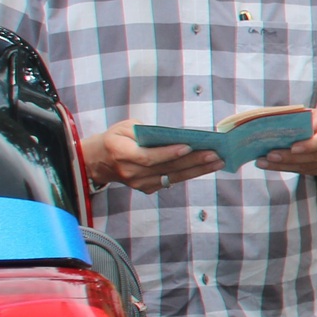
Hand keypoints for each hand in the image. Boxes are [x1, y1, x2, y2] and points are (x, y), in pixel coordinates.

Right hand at [85, 123, 219, 192]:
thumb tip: (175, 136)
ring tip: (218, 161)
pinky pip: (171, 180)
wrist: (97, 161)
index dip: (168, 153)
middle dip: (193, 161)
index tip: (189, 147)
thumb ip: (147, 132)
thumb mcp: (124, 127)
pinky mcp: (146, 188)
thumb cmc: (115, 138)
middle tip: (216, 154)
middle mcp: (130, 172)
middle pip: (166, 168)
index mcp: (121, 153)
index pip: (148, 157)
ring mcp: (138, 183)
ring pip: (173, 177)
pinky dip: (190, 174)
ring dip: (198, 170)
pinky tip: (207, 167)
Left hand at [259, 109, 316, 177]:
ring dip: (284, 165)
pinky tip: (271, 165)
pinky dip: (287, 169)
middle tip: (269, 156)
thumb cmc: (313, 118)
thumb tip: (268, 124)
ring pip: (309, 166)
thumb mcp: (306, 113)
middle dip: (290, 157)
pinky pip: (306, 171)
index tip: (292, 148)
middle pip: (315, 155)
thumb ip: (295, 118)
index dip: (310, 145)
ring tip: (264, 162)